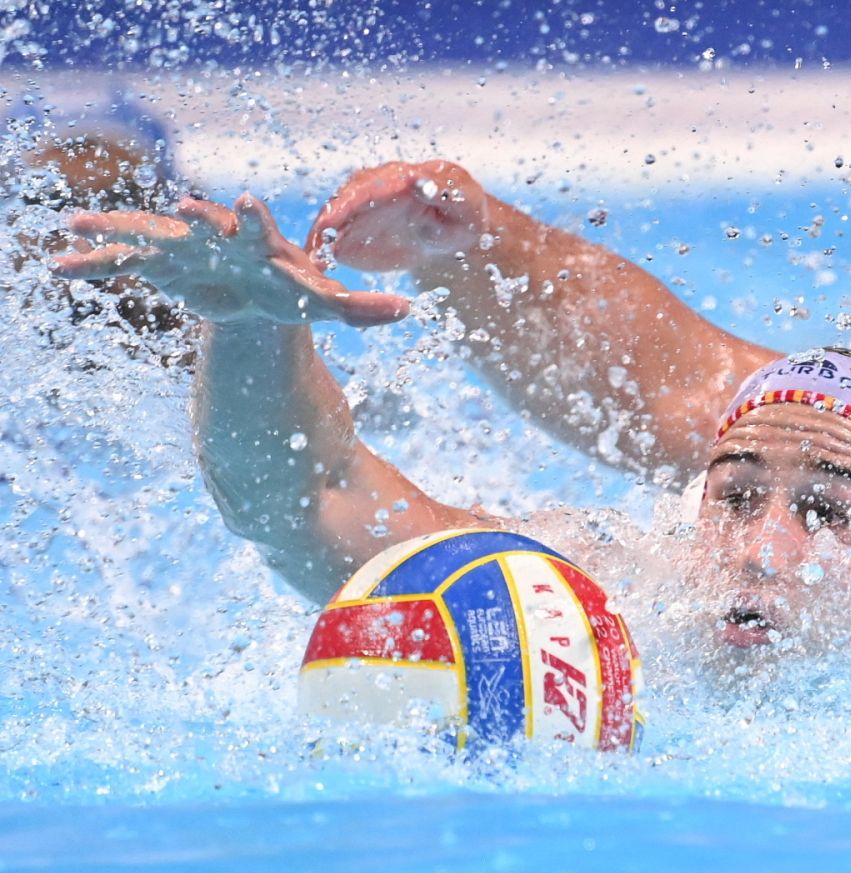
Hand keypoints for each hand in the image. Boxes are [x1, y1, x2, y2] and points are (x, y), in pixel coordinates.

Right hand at [52, 195, 409, 326]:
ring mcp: (184, 250)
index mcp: (259, 244)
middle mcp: (218, 238)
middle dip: (189, 219)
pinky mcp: (159, 266)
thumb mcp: (324, 304)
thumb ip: (362, 308)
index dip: (254, 218)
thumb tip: (410, 311)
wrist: (251, 288)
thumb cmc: (291, 289)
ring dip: (120, 232)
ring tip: (78, 225)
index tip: (250, 203)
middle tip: (178, 210)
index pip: (260, 228)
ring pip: (151, 238)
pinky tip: (61, 265)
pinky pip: (124, 264)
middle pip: (202, 227)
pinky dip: (96, 264)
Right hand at [307, 160, 490, 272]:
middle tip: (312, 246)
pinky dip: (322, 253)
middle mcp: (372, 189)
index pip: (369, 187)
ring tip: (308, 261)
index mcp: (400, 178)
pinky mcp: (354, 230)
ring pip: (334, 220)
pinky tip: (315, 270)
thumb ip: (447, 192)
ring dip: (320, 239)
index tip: (331, 220)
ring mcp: (359, 208)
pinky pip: (334, 239)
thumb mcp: (465, 204)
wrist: (454, 231)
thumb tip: (422, 181)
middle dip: (326, 222)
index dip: (348, 203)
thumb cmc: (464, 213)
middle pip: (342, 202)